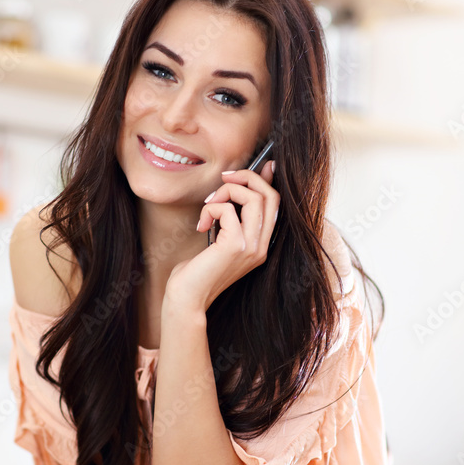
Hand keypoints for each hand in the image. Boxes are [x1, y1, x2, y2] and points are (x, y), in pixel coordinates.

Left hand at [164, 161, 278, 310]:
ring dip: (227, 192)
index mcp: (261, 244)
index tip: (255, 166)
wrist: (187, 298)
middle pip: (270, 196)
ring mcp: (251, 247)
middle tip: (224, 180)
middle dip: (247, 178)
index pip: (276, 204)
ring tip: (208, 205)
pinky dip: (211, 209)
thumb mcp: (219, 239)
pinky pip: (227, 210)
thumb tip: (237, 188)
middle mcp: (261, 246)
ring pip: (253, 198)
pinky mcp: (235, 247)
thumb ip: (231, 217)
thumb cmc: (197, 270)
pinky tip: (201, 225)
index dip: (266, 180)